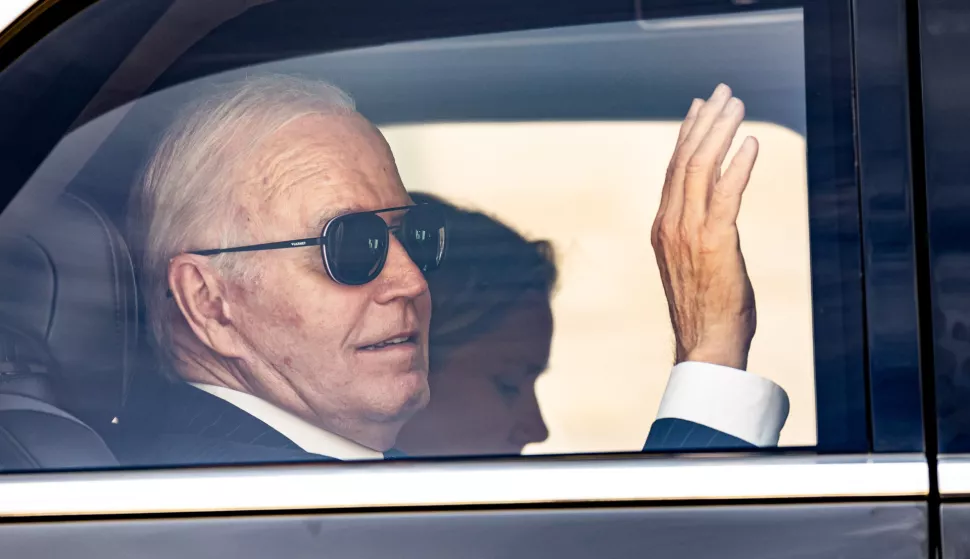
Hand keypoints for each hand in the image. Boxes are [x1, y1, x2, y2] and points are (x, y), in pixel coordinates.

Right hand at [650, 84, 759, 369]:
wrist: (705, 345)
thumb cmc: (705, 310)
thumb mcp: (692, 264)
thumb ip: (696, 235)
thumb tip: (713, 215)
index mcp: (662, 227)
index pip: (673, 169)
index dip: (687, 134)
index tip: (701, 108)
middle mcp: (669, 224)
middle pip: (684, 159)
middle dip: (705, 122)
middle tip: (723, 93)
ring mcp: (688, 232)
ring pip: (700, 168)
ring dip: (721, 132)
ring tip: (737, 106)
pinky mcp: (714, 241)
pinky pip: (724, 194)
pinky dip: (738, 165)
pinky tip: (751, 144)